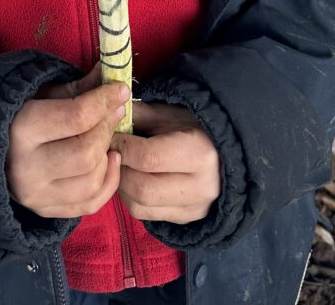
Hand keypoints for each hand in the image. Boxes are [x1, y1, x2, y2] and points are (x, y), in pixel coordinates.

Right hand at [6, 67, 129, 219]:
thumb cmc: (22, 114)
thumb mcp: (45, 93)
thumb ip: (80, 87)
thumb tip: (112, 72)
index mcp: (21, 130)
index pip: (77, 117)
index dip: (105, 100)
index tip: (120, 89)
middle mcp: (25, 169)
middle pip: (87, 153)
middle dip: (107, 128)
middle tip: (116, 111)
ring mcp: (35, 196)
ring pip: (92, 182)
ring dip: (108, 156)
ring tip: (108, 137)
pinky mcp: (46, 211)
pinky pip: (91, 204)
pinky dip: (109, 182)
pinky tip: (109, 160)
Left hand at [111, 102, 220, 223]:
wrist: (226, 154)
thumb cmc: (197, 127)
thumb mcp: (172, 113)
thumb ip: (140, 115)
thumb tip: (108, 116)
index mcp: (200, 153)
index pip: (148, 157)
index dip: (122, 146)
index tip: (109, 135)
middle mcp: (200, 187)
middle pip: (142, 188)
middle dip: (119, 169)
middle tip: (110, 152)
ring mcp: (194, 209)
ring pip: (140, 206)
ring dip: (121, 185)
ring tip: (120, 165)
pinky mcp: (185, 220)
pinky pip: (145, 215)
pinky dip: (130, 197)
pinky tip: (132, 178)